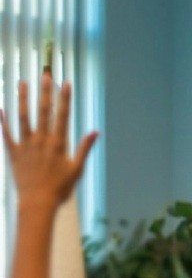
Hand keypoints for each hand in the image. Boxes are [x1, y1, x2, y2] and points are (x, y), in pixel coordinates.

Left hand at [0, 74, 97, 212]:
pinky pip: (7, 134)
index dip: (64, 98)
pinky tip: (0, 108)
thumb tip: (95, 132)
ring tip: (23, 83)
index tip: (65, 83)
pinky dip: (3, 121)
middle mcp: (41, 140)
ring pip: (23, 117)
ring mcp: (26, 145)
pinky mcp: (13, 153)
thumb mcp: (77, 169)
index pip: (62, 116)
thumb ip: (84, 148)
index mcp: (58, 144)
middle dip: (44, 92)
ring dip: (23, 99)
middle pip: (43, 111)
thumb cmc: (60, 189)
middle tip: (45, 74)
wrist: (37, 203)